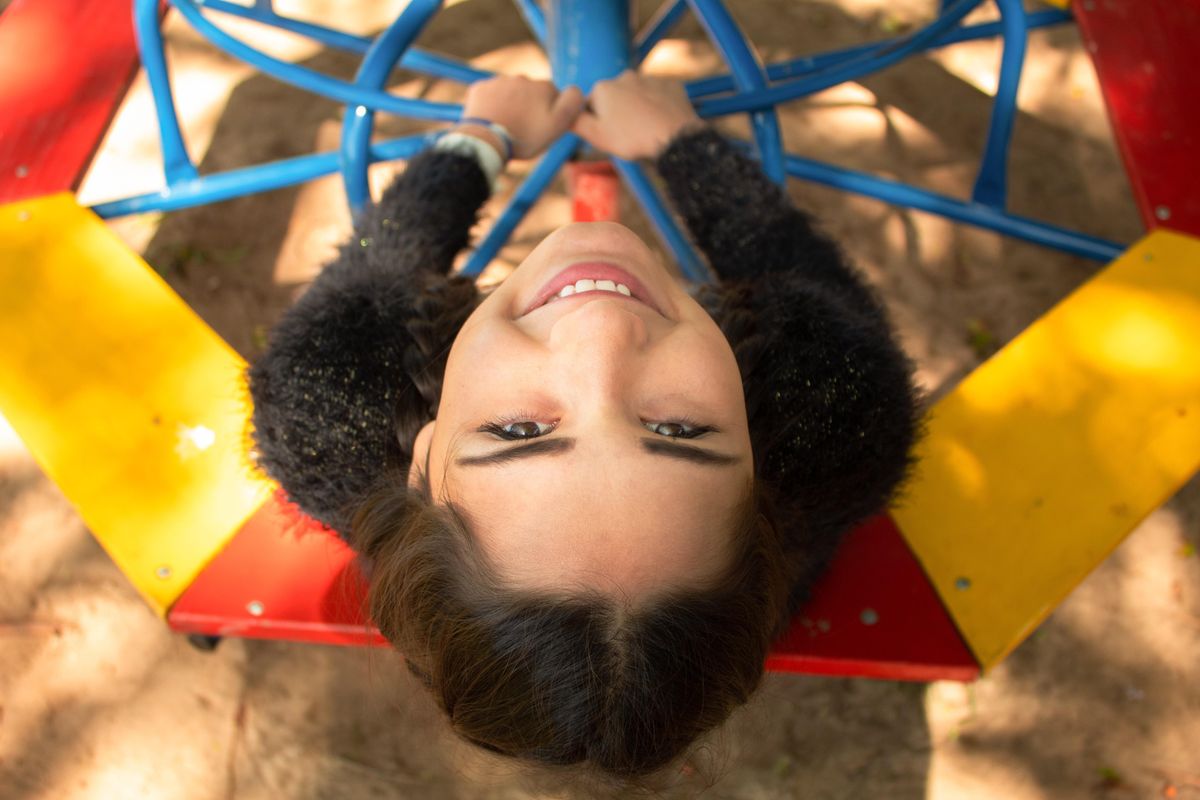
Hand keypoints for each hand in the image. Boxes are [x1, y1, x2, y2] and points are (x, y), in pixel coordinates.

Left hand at [456, 75, 584, 159]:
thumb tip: (576, 89)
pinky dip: (491, 105)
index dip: (549, 112)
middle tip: (522, 129)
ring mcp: (499, 81)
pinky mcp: (480, 88)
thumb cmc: (524, 137)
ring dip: (510, 105)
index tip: (540, 127)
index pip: (552, 96)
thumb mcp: (558, 125)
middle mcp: (522, 78)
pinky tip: (492, 120)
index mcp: (543, 87)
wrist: (486, 141)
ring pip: (509, 93)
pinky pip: (489, 95)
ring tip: (506, 127)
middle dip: (528, 107)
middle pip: (530, 93)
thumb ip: (572, 103)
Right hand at [573, 71, 703, 159]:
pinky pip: (659, 96)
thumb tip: (564, 113)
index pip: (591, 104)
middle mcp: (625, 76)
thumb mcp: (596, 136)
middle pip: (614, 98)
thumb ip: (575, 122)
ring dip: (638, 109)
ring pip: (637, 96)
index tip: (609, 135)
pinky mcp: (670, 85)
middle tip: (627, 135)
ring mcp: (650, 78)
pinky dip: (657, 106)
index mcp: (603, 87)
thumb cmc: (632, 138)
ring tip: (645, 129)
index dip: (598, 122)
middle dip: (618, 113)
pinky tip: (660, 122)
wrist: (674, 137)